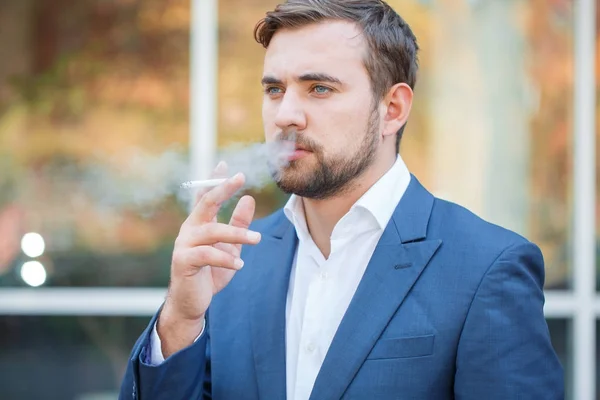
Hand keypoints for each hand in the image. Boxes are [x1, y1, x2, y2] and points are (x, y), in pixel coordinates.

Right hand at [158, 162, 260, 355]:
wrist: (192, 303)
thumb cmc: (210, 274)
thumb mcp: (230, 248)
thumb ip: (238, 225)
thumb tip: (248, 199)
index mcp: (199, 224)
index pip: (206, 197)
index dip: (214, 180)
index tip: (225, 164)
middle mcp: (189, 229)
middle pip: (206, 203)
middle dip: (222, 189)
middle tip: (239, 178)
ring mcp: (184, 244)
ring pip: (212, 231)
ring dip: (237, 234)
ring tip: (257, 240)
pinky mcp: (183, 261)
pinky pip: (206, 254)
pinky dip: (225, 259)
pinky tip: (239, 265)